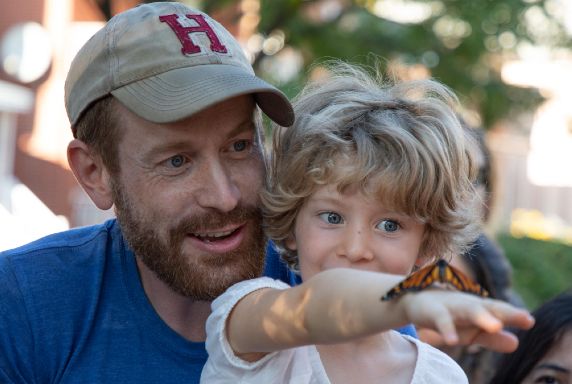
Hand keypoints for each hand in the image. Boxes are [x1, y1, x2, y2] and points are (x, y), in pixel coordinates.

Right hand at [400, 290, 533, 352]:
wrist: (414, 302)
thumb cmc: (449, 316)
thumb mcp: (470, 331)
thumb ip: (492, 338)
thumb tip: (516, 343)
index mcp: (480, 309)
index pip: (500, 311)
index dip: (514, 315)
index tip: (530, 321)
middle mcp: (468, 305)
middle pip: (489, 307)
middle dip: (506, 312)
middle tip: (526, 319)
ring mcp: (451, 306)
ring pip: (468, 309)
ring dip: (482, 317)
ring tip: (496, 326)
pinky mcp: (433, 311)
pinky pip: (441, 320)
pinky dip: (446, 329)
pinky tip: (451, 340)